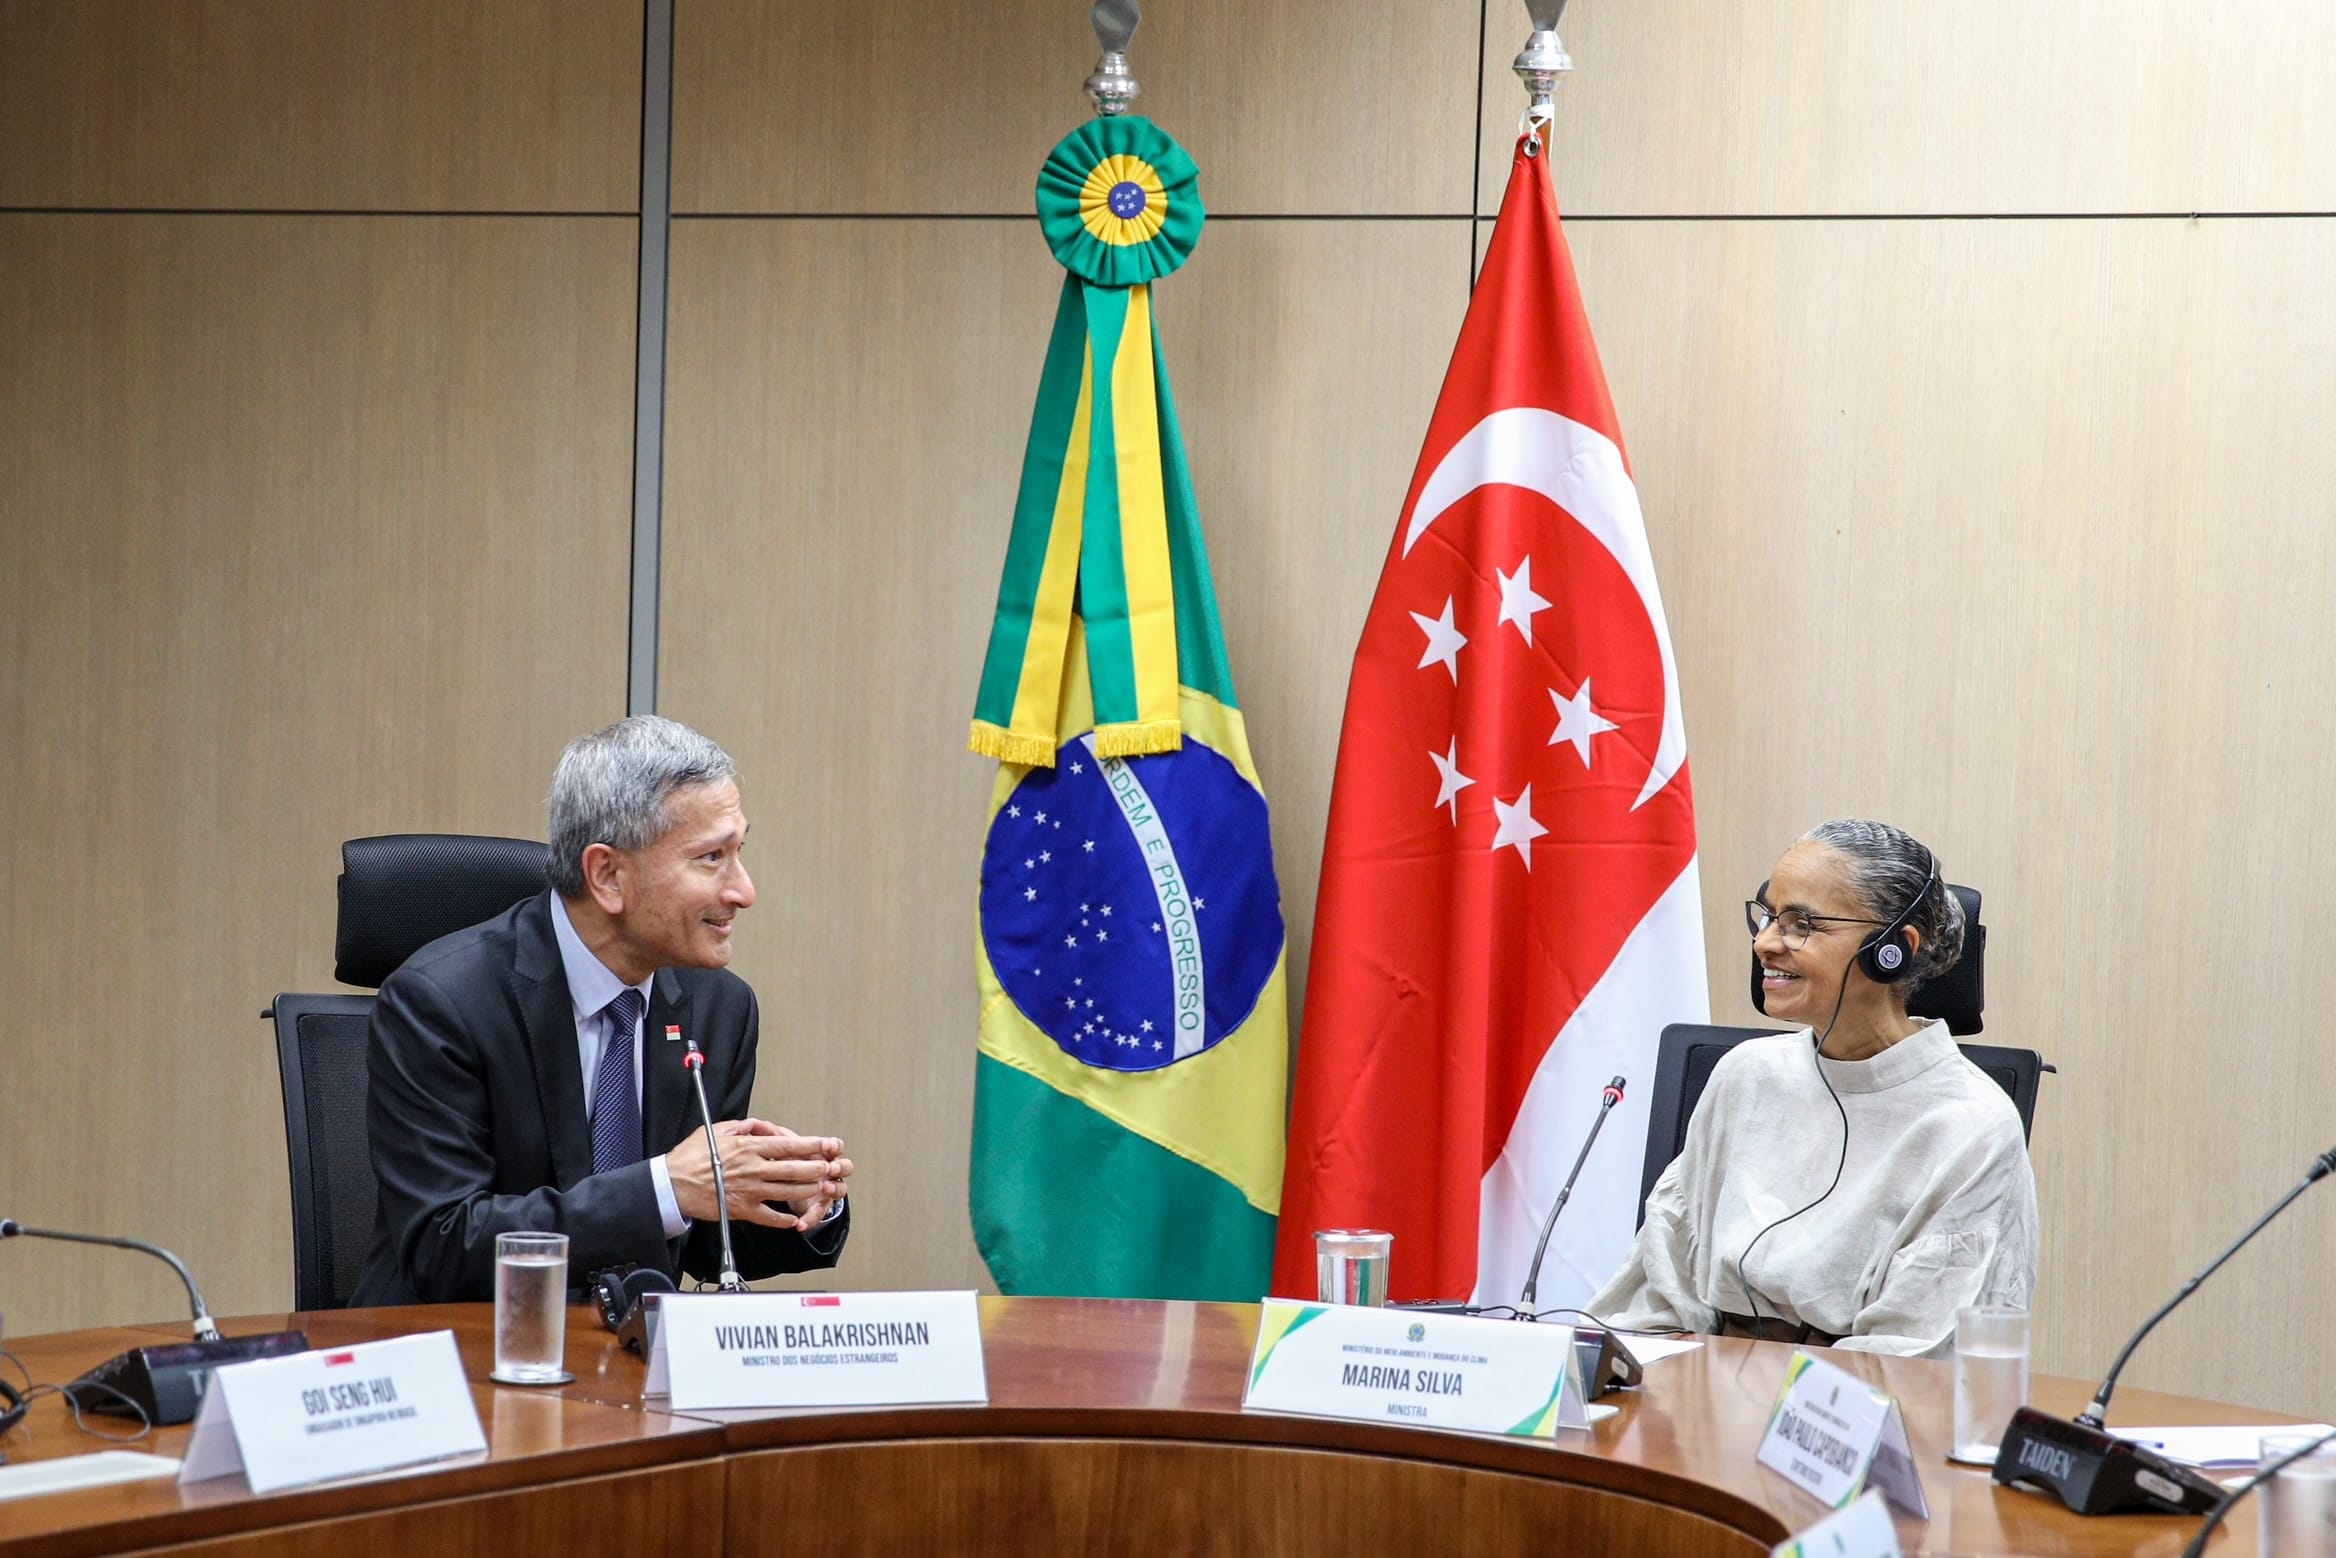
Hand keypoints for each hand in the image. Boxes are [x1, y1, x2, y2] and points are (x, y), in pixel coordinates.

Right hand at [666, 1120, 850, 1229]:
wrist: (671, 1185)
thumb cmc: (690, 1157)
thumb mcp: (715, 1131)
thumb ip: (740, 1128)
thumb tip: (756, 1127)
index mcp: (749, 1148)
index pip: (789, 1145)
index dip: (812, 1145)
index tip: (827, 1144)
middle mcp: (753, 1169)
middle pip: (795, 1169)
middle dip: (818, 1168)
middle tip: (832, 1168)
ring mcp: (749, 1191)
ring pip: (788, 1192)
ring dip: (808, 1191)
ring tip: (821, 1189)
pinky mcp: (741, 1210)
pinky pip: (769, 1217)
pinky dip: (784, 1220)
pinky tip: (795, 1220)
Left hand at [750, 1120, 852, 1226]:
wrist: (783, 1185)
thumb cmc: (784, 1161)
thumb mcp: (777, 1145)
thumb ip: (768, 1134)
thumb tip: (756, 1124)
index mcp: (821, 1153)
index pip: (835, 1146)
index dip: (834, 1146)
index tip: (829, 1145)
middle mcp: (828, 1171)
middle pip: (845, 1167)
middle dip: (839, 1167)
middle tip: (830, 1168)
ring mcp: (826, 1189)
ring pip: (840, 1189)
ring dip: (834, 1188)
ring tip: (825, 1189)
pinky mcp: (817, 1207)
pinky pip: (817, 1214)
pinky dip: (810, 1218)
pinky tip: (800, 1223)